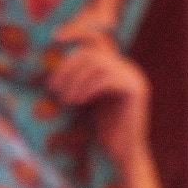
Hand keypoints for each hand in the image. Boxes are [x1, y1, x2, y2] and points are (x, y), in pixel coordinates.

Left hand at [49, 32, 150, 166]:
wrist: (122, 154)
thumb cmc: (103, 131)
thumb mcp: (88, 98)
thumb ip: (81, 79)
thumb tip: (54, 66)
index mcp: (117, 67)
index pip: (97, 39)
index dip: (77, 32)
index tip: (55, 37)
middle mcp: (127, 68)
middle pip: (92, 51)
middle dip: (67, 66)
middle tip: (52, 87)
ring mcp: (134, 77)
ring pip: (97, 63)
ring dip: (74, 79)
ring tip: (64, 98)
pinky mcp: (135, 89)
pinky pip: (106, 78)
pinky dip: (87, 87)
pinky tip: (78, 101)